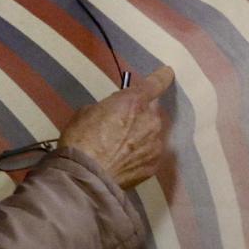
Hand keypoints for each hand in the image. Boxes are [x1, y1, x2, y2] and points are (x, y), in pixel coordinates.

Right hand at [58, 65, 173, 189]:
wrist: (86, 175)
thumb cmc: (81, 139)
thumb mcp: (87, 112)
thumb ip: (108, 108)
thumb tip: (112, 115)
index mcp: (133, 101)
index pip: (155, 83)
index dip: (162, 77)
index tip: (168, 73)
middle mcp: (151, 120)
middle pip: (151, 112)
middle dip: (140, 115)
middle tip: (121, 126)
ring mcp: (155, 143)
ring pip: (152, 133)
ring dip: (141, 136)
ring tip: (121, 149)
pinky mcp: (154, 164)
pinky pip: (149, 153)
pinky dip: (140, 155)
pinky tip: (125, 162)